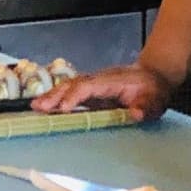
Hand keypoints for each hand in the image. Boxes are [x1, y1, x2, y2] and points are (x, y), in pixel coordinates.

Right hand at [32, 61, 176, 122]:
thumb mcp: (155, 100)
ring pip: (68, 87)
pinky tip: (43, 107)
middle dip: (56, 96)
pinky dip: (55, 99)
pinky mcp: (89, 91)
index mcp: (111, 81)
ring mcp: (92, 85)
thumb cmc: (152, 90)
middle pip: (73, 85)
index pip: (89, 86)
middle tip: (39, 108)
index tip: (64, 108)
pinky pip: (69, 93)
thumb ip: (146, 107)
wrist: (152, 77)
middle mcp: (98, 80)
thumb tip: (135, 114)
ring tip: (35, 107)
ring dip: (51, 97)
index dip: (76, 96)